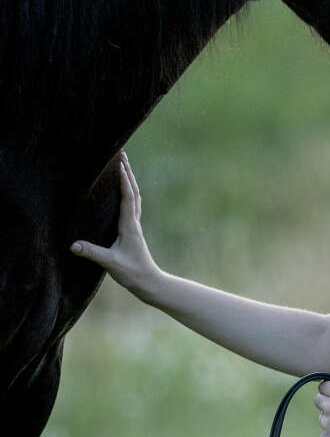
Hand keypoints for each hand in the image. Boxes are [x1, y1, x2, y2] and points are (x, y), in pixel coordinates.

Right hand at [71, 153, 158, 295]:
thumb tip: (73, 245)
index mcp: (129, 226)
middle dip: (128, 172)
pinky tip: (125, 192)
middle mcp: (134, 222)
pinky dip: (129, 193)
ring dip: (130, 180)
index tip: (119, 163)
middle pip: (133, 191)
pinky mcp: (133, 231)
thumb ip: (92, 253)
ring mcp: (135, 226)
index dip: (123, 180)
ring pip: (135, 197)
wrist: (149, 282)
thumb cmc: (132, 273)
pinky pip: (132, 206)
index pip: (127, 197)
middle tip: (122, 154)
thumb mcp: (110, 263)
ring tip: (124, 165)